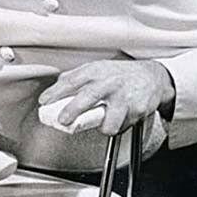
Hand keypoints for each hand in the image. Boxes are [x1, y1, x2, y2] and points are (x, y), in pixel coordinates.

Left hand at [38, 60, 174, 135]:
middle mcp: (109, 83)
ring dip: (104, 128)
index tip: (44, 102)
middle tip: (63, 120)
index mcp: (95, 71)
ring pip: (109, 122)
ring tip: (104, 123)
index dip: (55, 92)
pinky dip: (119, 126)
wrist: (152, 77)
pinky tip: (121, 117)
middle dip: (73, 111)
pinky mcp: (136, 110)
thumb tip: (56, 88)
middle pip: (87, 97)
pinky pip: (122, 126)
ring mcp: (123, 97)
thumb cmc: (120, 75)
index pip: (71, 81)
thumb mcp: (97, 69)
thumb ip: (77, 77)